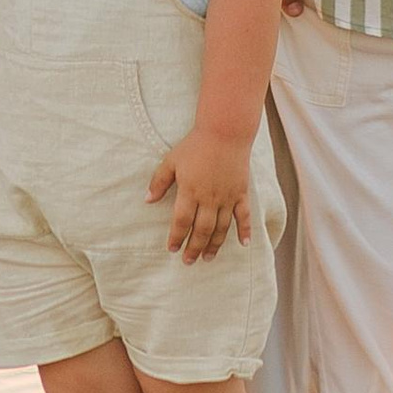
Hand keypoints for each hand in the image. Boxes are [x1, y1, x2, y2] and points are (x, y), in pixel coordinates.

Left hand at [148, 124, 255, 261]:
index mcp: (190, 191)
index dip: (177, 237)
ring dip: (214, 245)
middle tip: (189, 261)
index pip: (181, 222)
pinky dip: (245, 231)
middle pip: (201, 230)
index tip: (172, 249)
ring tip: (208, 258)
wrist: (224, 132)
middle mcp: (209, 198)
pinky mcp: (241, 193)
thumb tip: (147, 200)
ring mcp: (227, 197)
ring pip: (221, 228)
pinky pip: (244, 216)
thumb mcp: (171, 161)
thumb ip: (159, 182)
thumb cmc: (195, 145)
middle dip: (194, 248)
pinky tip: (244, 244)